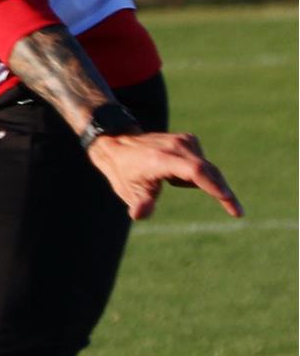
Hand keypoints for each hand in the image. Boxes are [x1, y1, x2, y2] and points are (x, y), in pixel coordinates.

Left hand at [87, 129, 242, 220]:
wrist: (118, 144)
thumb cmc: (125, 172)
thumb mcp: (129, 191)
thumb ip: (140, 203)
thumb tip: (139, 215)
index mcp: (161, 159)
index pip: (195, 171)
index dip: (213, 186)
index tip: (228, 199)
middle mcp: (175, 147)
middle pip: (209, 171)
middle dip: (224, 192)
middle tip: (237, 213)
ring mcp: (183, 141)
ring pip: (207, 169)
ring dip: (200, 184)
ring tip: (168, 182)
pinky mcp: (188, 140)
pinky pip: (202, 164)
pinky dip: (196, 175)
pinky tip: (174, 175)